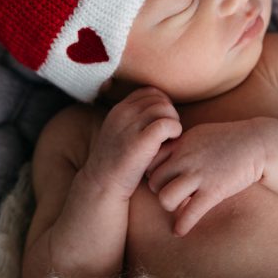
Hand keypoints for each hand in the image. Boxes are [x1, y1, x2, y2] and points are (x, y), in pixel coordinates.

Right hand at [81, 86, 182, 201]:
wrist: (102, 184)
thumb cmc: (118, 162)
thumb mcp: (120, 133)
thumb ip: (135, 119)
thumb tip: (163, 108)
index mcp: (119, 109)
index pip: (149, 92)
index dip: (161, 104)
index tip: (163, 121)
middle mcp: (123, 113)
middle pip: (159, 99)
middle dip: (170, 113)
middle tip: (170, 132)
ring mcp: (131, 126)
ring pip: (165, 109)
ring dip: (174, 121)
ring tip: (171, 137)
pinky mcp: (140, 142)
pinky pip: (167, 124)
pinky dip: (175, 131)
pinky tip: (171, 142)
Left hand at [146, 119, 266, 236]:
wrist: (258, 143)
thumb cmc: (230, 139)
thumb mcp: (200, 134)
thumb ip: (181, 145)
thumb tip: (167, 155)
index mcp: (181, 144)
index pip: (151, 162)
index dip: (155, 173)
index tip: (165, 179)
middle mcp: (185, 159)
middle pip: (154, 182)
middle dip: (160, 191)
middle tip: (173, 194)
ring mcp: (199, 175)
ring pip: (165, 199)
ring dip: (170, 206)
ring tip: (179, 207)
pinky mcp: (213, 191)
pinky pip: (189, 214)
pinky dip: (182, 226)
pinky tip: (180, 231)